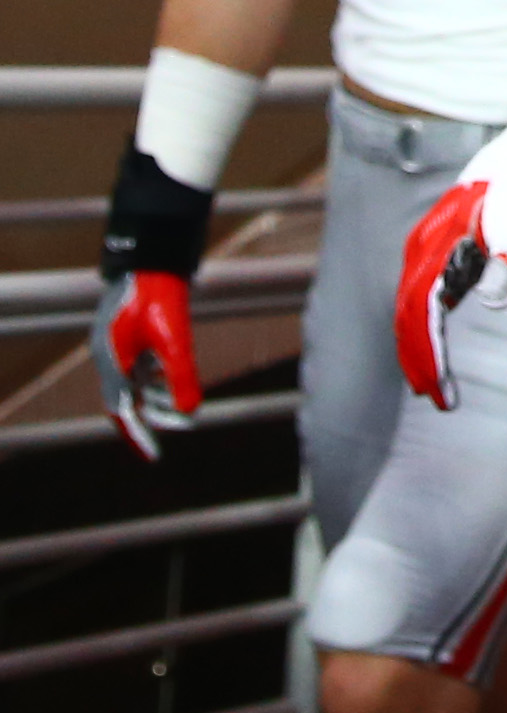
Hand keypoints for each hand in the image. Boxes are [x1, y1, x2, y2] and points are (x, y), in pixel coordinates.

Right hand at [94, 270, 202, 460]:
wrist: (154, 254)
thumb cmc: (160, 293)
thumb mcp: (175, 338)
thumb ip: (181, 375)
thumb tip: (192, 412)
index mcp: (111, 359)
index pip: (122, 409)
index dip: (138, 435)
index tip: (154, 458)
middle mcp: (108, 353)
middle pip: (123, 399)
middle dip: (148, 418)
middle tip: (174, 428)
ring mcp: (116, 342)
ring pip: (131, 383)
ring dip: (153, 398)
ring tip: (176, 410)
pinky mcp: (128, 331)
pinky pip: (136, 366)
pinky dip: (152, 379)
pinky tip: (169, 381)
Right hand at [394, 141, 506, 408]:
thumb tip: (489, 299)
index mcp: (440, 251)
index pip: (423, 315)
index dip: (427, 356)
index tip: (436, 392)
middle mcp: (424, 251)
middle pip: (409, 316)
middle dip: (417, 361)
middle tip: (433, 398)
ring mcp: (427, 249)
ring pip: (411, 307)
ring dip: (418, 346)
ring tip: (431, 383)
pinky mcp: (439, 250)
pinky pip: (423, 295)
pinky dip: (424, 325)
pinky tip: (434, 345)